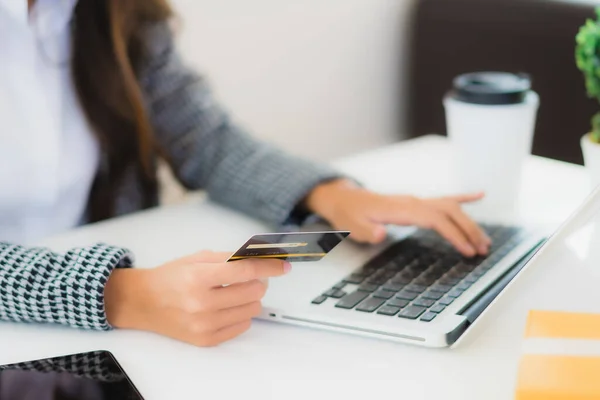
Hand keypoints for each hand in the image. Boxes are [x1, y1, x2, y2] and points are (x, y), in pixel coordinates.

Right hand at [104, 251, 290, 346]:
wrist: (142, 302)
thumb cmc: (170, 277)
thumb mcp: (197, 259)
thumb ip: (228, 258)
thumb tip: (259, 258)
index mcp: (198, 278)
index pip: (245, 271)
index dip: (269, 267)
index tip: (283, 265)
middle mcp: (201, 303)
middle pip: (253, 292)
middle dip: (259, 282)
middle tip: (252, 277)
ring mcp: (204, 324)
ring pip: (251, 310)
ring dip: (251, 298)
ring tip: (237, 292)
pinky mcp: (206, 340)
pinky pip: (242, 326)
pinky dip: (242, 314)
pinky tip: (229, 306)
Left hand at [305, 180, 490, 256]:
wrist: (344, 199)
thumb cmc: (349, 214)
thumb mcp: (351, 226)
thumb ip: (367, 231)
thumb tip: (382, 233)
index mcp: (400, 209)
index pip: (435, 219)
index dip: (453, 234)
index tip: (467, 250)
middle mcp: (412, 202)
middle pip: (448, 211)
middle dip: (468, 230)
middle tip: (483, 250)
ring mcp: (416, 200)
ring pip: (450, 207)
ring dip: (469, 222)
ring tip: (485, 241)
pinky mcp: (417, 202)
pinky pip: (444, 198)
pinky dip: (463, 196)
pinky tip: (480, 195)